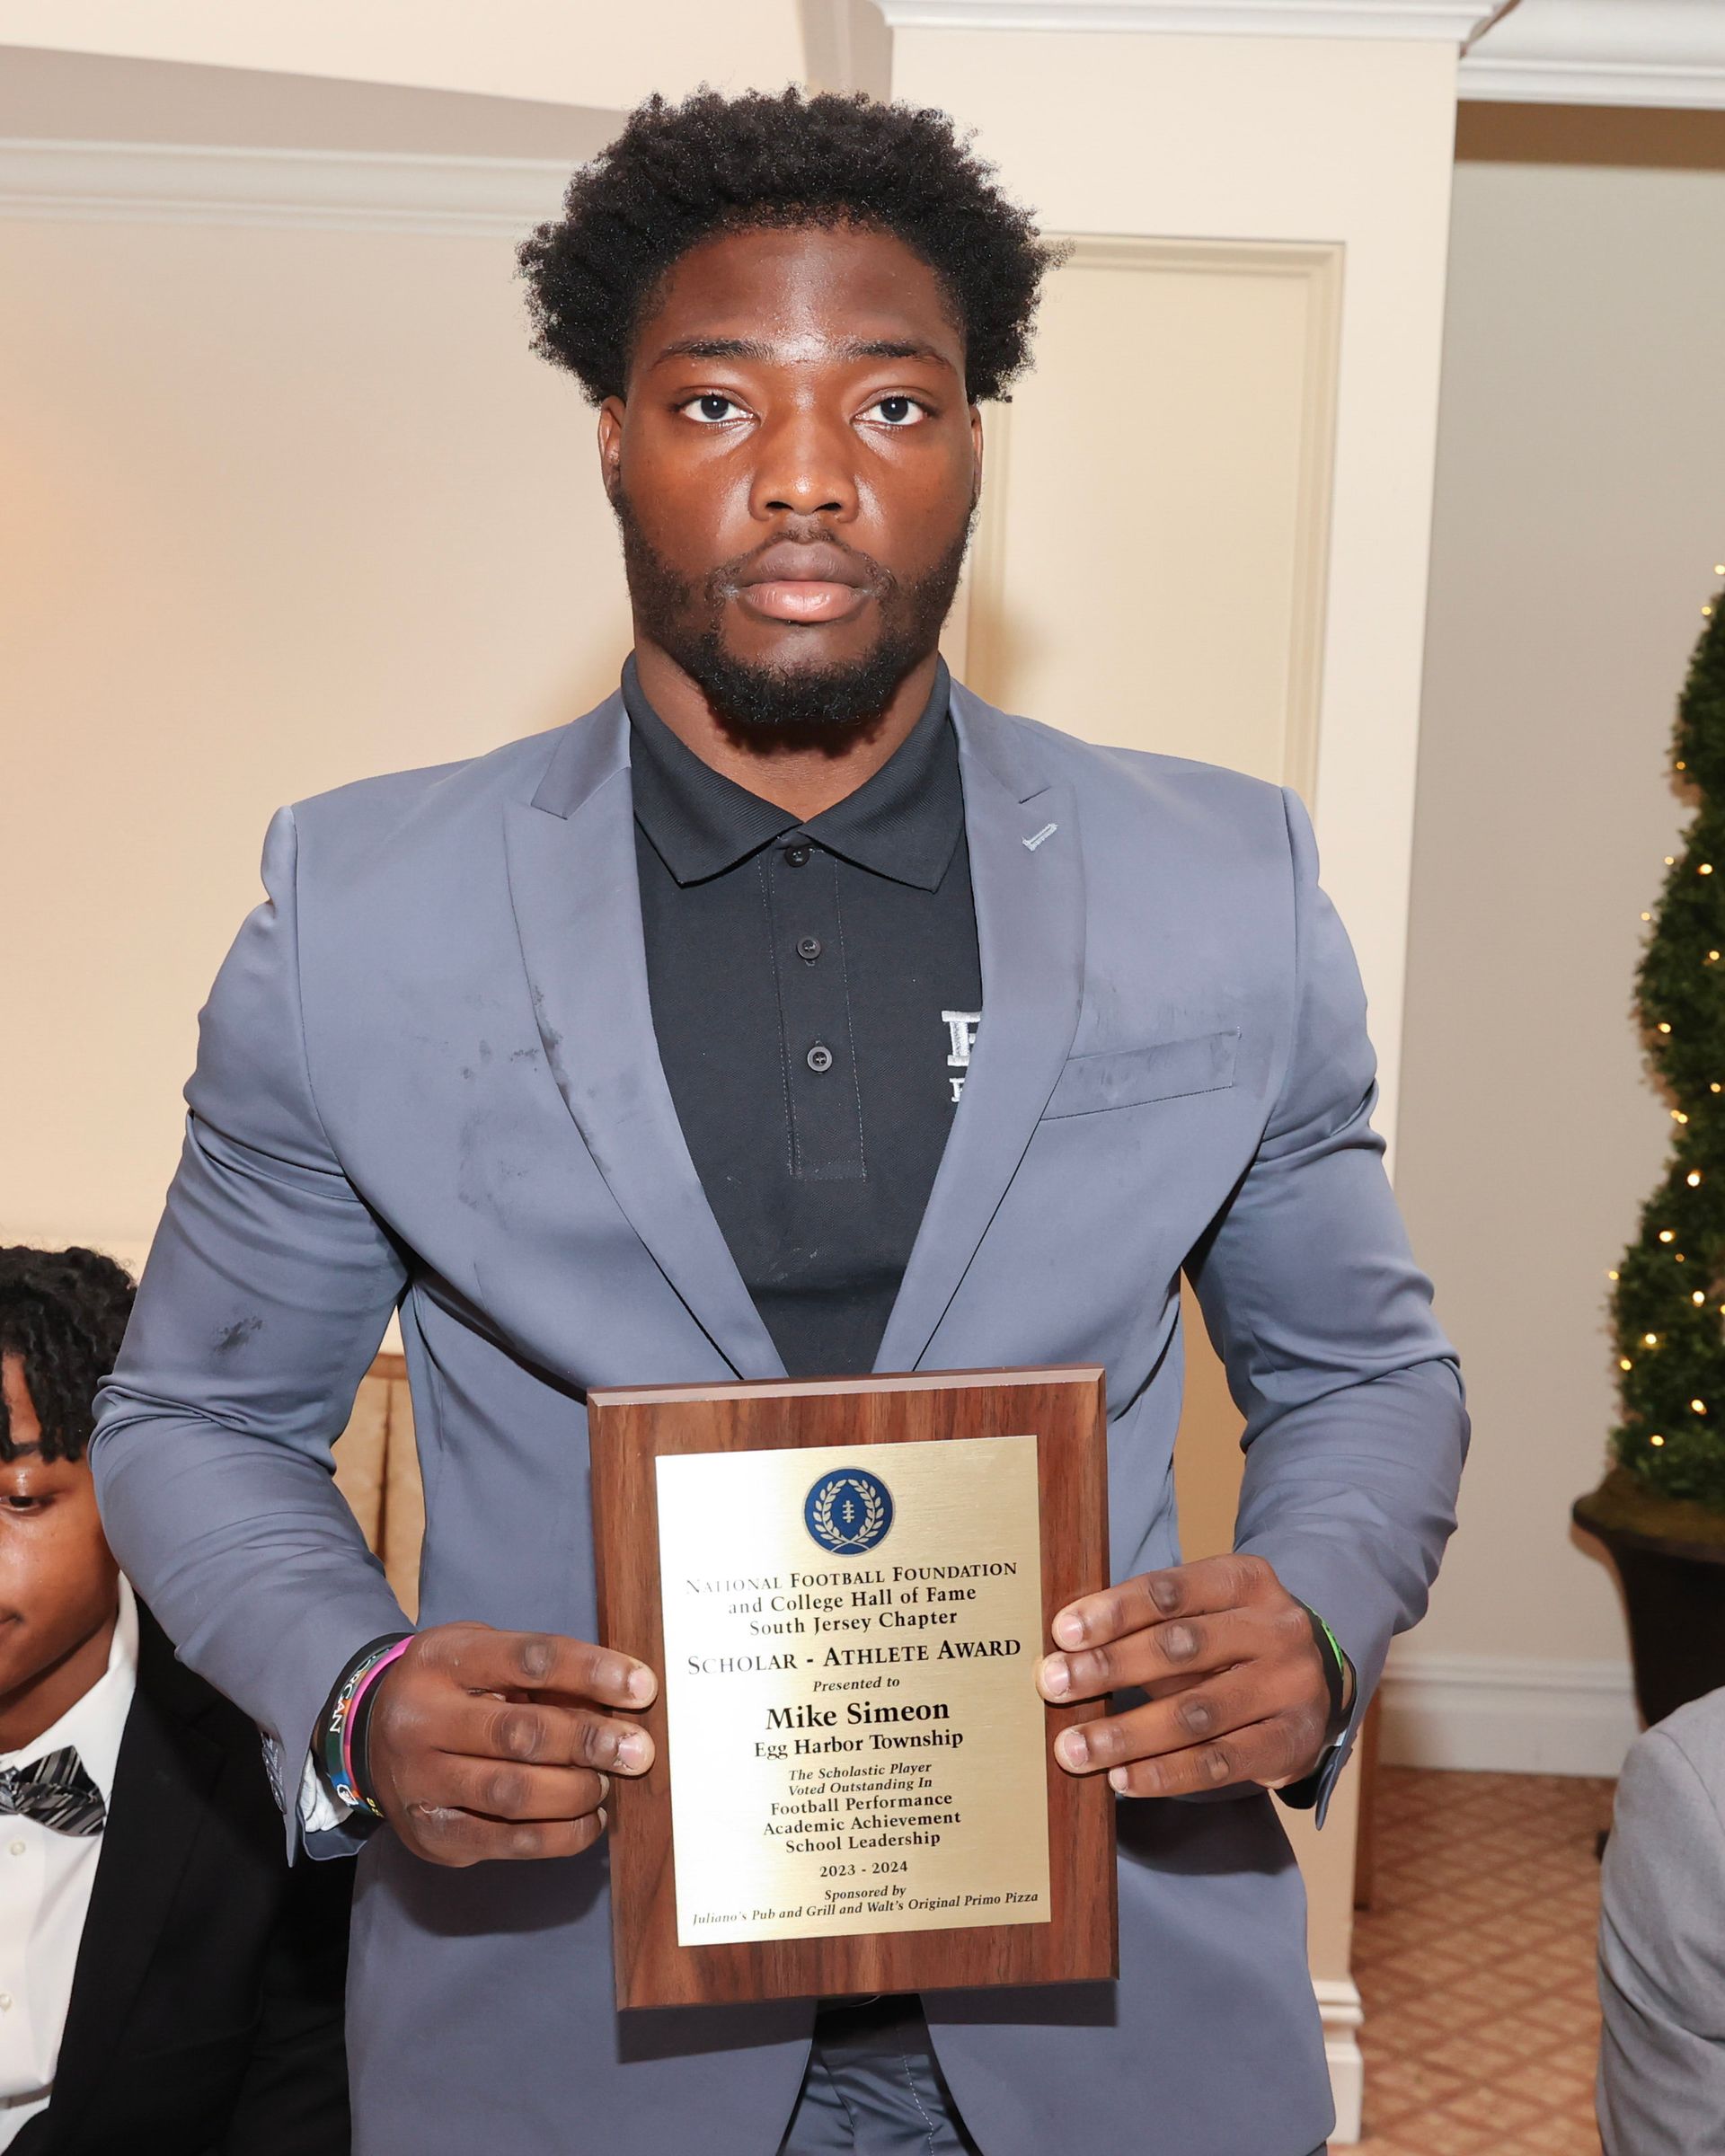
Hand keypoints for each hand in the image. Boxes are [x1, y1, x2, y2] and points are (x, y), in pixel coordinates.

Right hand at [366, 1622, 657, 1865]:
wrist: (368, 1735)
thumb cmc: (451, 1688)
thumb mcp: (483, 1656)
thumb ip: (541, 1676)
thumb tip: (621, 1701)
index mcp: (442, 1659)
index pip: (529, 1660)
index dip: (592, 1672)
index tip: (642, 1687)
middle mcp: (421, 1719)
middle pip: (520, 1733)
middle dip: (590, 1742)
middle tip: (638, 1750)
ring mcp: (420, 1782)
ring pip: (514, 1793)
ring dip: (576, 1791)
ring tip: (606, 1783)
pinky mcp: (430, 1835)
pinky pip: (507, 1842)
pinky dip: (561, 1836)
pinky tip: (589, 1820)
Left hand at [1034, 1554, 1343, 1798]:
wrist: (1314, 1684)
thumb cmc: (1231, 1643)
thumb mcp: (1202, 1614)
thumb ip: (1146, 1625)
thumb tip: (1065, 1650)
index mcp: (1246, 1580)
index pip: (1171, 1590)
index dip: (1114, 1611)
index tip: (1063, 1632)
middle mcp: (1276, 1628)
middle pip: (1182, 1647)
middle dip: (1110, 1667)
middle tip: (1053, 1686)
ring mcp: (1290, 1686)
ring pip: (1197, 1712)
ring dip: (1127, 1734)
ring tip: (1074, 1749)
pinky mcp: (1292, 1741)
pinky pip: (1220, 1762)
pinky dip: (1166, 1773)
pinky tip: (1123, 1780)